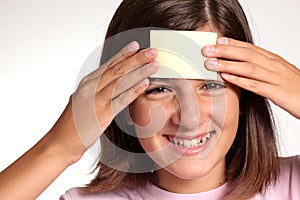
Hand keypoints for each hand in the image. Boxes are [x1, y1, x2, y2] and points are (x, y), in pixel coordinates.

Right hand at [53, 41, 158, 159]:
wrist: (61, 142)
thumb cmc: (73, 122)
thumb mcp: (83, 100)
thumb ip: (97, 90)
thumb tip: (112, 83)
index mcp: (87, 82)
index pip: (109, 64)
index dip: (124, 54)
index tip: (136, 45)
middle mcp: (90, 88)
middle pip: (117, 69)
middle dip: (136, 59)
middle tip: (153, 51)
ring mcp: (95, 100)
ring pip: (120, 81)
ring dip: (139, 71)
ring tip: (154, 65)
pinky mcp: (101, 115)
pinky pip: (121, 100)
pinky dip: (134, 91)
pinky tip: (145, 84)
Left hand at [202, 37, 299, 118]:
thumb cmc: (295, 88)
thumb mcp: (278, 74)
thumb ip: (261, 70)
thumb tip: (242, 67)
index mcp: (274, 60)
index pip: (251, 48)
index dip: (233, 44)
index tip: (217, 40)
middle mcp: (274, 66)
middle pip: (247, 55)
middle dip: (225, 51)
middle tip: (207, 49)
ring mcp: (276, 79)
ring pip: (249, 68)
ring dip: (228, 64)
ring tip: (211, 63)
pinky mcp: (277, 92)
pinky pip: (256, 85)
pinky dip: (240, 80)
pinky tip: (227, 77)